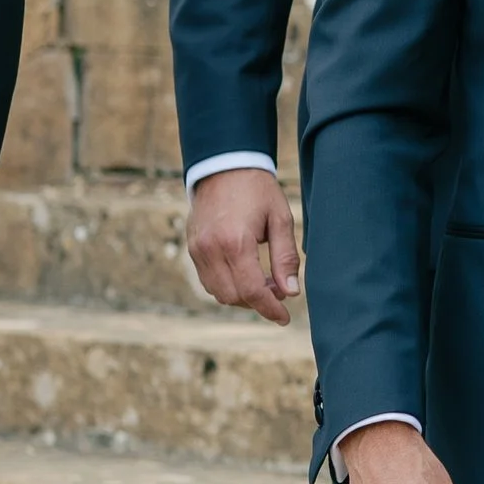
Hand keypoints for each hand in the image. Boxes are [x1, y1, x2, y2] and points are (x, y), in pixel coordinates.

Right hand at [188, 167, 301, 324]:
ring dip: (242, 296)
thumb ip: (286, 258)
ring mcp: (197, 250)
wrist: (224, 166)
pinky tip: (244, 273)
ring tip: (264, 280)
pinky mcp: (192, 248)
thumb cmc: (257, 190)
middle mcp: (211, 249)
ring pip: (218, 293)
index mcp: (236, 242)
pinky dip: (227, 285)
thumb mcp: (280, 219)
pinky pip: (208, 281)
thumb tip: (291, 292)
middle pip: (234, 297)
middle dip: (258, 302)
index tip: (284, 317)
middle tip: (279, 289)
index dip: (270, 309)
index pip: (252, 291)